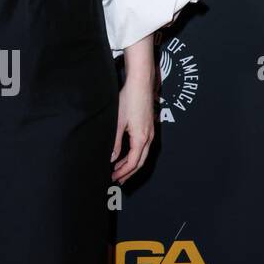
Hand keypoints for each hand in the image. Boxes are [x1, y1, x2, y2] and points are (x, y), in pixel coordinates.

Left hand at [110, 65, 155, 183]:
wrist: (141, 84)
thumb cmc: (129, 100)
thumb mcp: (118, 123)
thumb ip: (115, 142)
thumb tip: (112, 158)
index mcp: (141, 138)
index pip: (133, 163)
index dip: (123, 172)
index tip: (114, 177)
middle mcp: (149, 137)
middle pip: (140, 161)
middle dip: (129, 172)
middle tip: (118, 179)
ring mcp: (151, 132)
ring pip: (143, 154)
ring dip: (132, 164)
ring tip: (121, 169)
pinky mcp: (149, 126)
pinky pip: (144, 146)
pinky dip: (135, 154)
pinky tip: (127, 154)